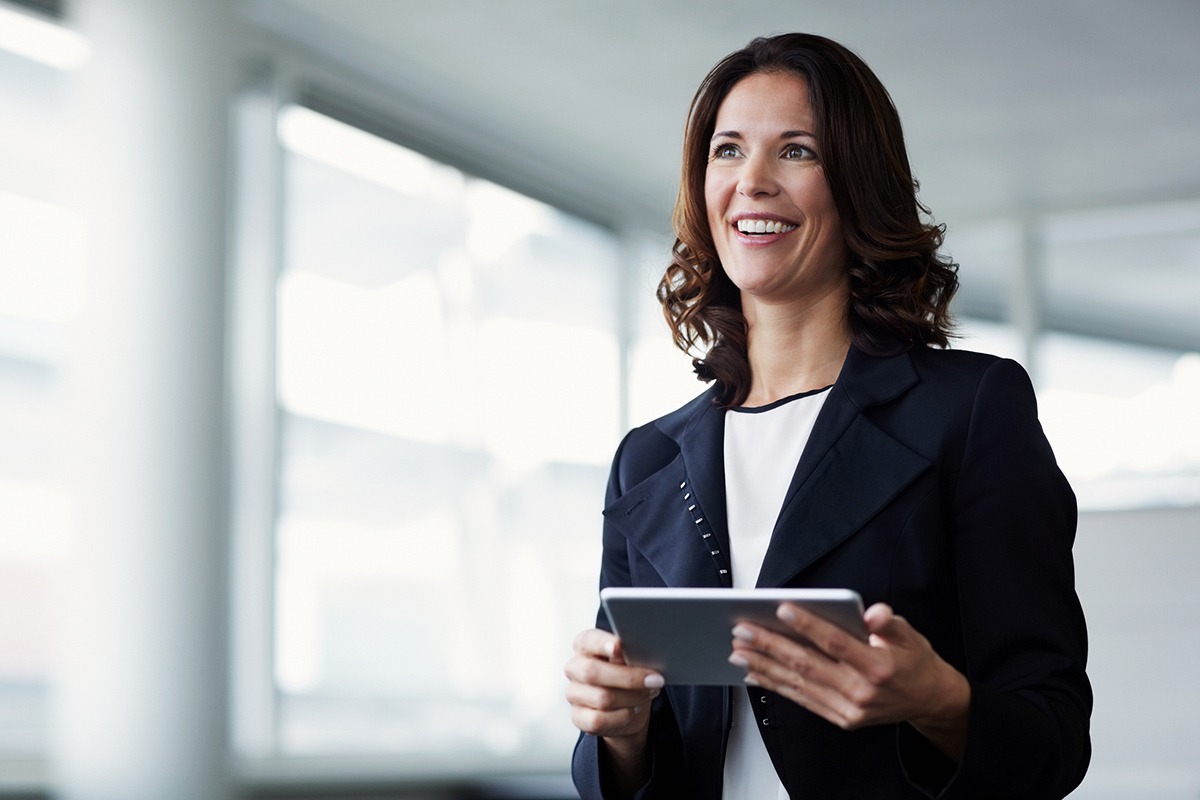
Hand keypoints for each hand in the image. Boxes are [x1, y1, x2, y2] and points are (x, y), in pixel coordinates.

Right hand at [565, 628, 663, 790]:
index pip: (586, 639)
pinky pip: (598, 722)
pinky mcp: (578, 719)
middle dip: (629, 677)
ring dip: (631, 697)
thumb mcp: (636, 659)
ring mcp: (573, 694)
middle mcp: (574, 667)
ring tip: (650, 695)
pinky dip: (622, 717)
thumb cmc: (634, 674)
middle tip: (656, 679)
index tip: (620, 645)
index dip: (602, 642)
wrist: (630, 707)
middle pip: (594, 672)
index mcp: (584, 644)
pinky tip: (635, 712)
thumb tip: (646, 646)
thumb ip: (634, 651)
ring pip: (600, 698)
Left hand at [729, 602, 969, 758]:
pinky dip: (776, 687)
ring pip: (799, 684)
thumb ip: (887, 621)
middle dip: (770, 646)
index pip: (836, 643)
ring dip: (764, 667)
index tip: (781, 608)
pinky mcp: (842, 718)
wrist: (930, 701)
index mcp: (878, 666)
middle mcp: (861, 691)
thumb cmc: (914, 661)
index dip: (808, 625)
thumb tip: (871, 612)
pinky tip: (755, 675)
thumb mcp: (910, 634)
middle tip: (742, 630)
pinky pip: (803, 700)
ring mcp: (849, 709)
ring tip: (738, 652)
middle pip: (808, 664)